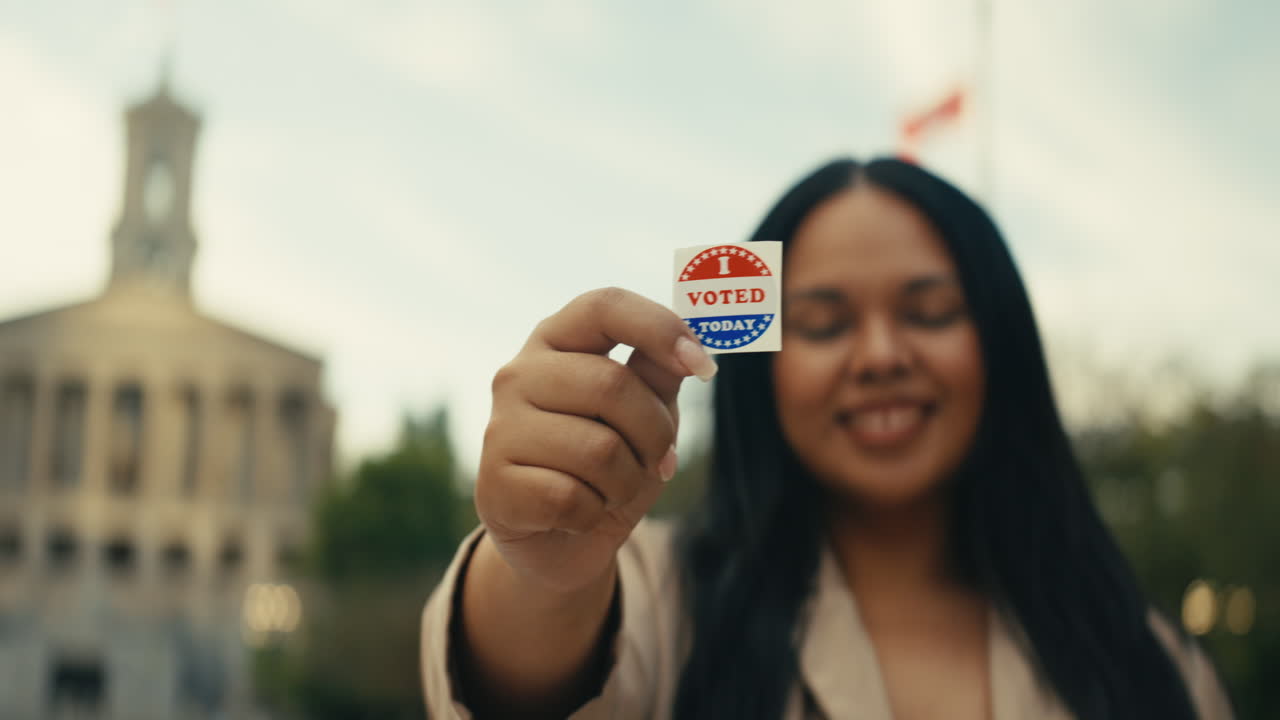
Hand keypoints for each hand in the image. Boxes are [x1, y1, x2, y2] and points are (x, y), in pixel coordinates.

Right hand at [475, 287, 716, 593]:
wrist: (559, 541)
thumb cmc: (606, 466)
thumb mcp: (643, 416)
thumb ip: (657, 376)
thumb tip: (692, 350)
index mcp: (556, 341)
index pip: (604, 306)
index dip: (660, 328)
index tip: (702, 366)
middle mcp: (519, 374)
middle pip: (612, 384)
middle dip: (654, 433)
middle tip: (655, 460)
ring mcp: (500, 428)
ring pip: (598, 449)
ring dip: (625, 482)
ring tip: (611, 489)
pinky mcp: (494, 485)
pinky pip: (571, 498)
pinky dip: (593, 513)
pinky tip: (579, 513)